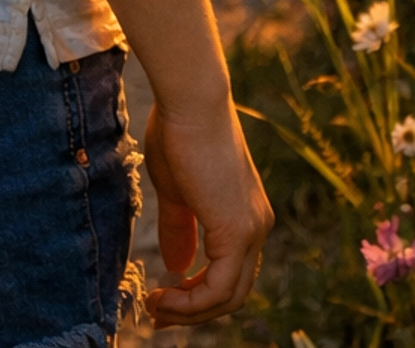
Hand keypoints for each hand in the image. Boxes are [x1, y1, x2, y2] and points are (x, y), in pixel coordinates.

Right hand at [142, 100, 271, 325]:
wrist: (191, 102)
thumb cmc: (180, 134)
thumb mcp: (176, 191)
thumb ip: (180, 229)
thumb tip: (178, 267)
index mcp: (246, 213)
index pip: (230, 273)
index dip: (196, 295)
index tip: (161, 298)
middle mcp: (258, 225)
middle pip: (232, 293)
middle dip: (193, 311)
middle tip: (157, 313)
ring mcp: (252, 229)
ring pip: (228, 297)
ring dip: (189, 312)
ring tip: (156, 306)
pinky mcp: (237, 231)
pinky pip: (219, 289)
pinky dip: (191, 303)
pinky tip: (164, 296)